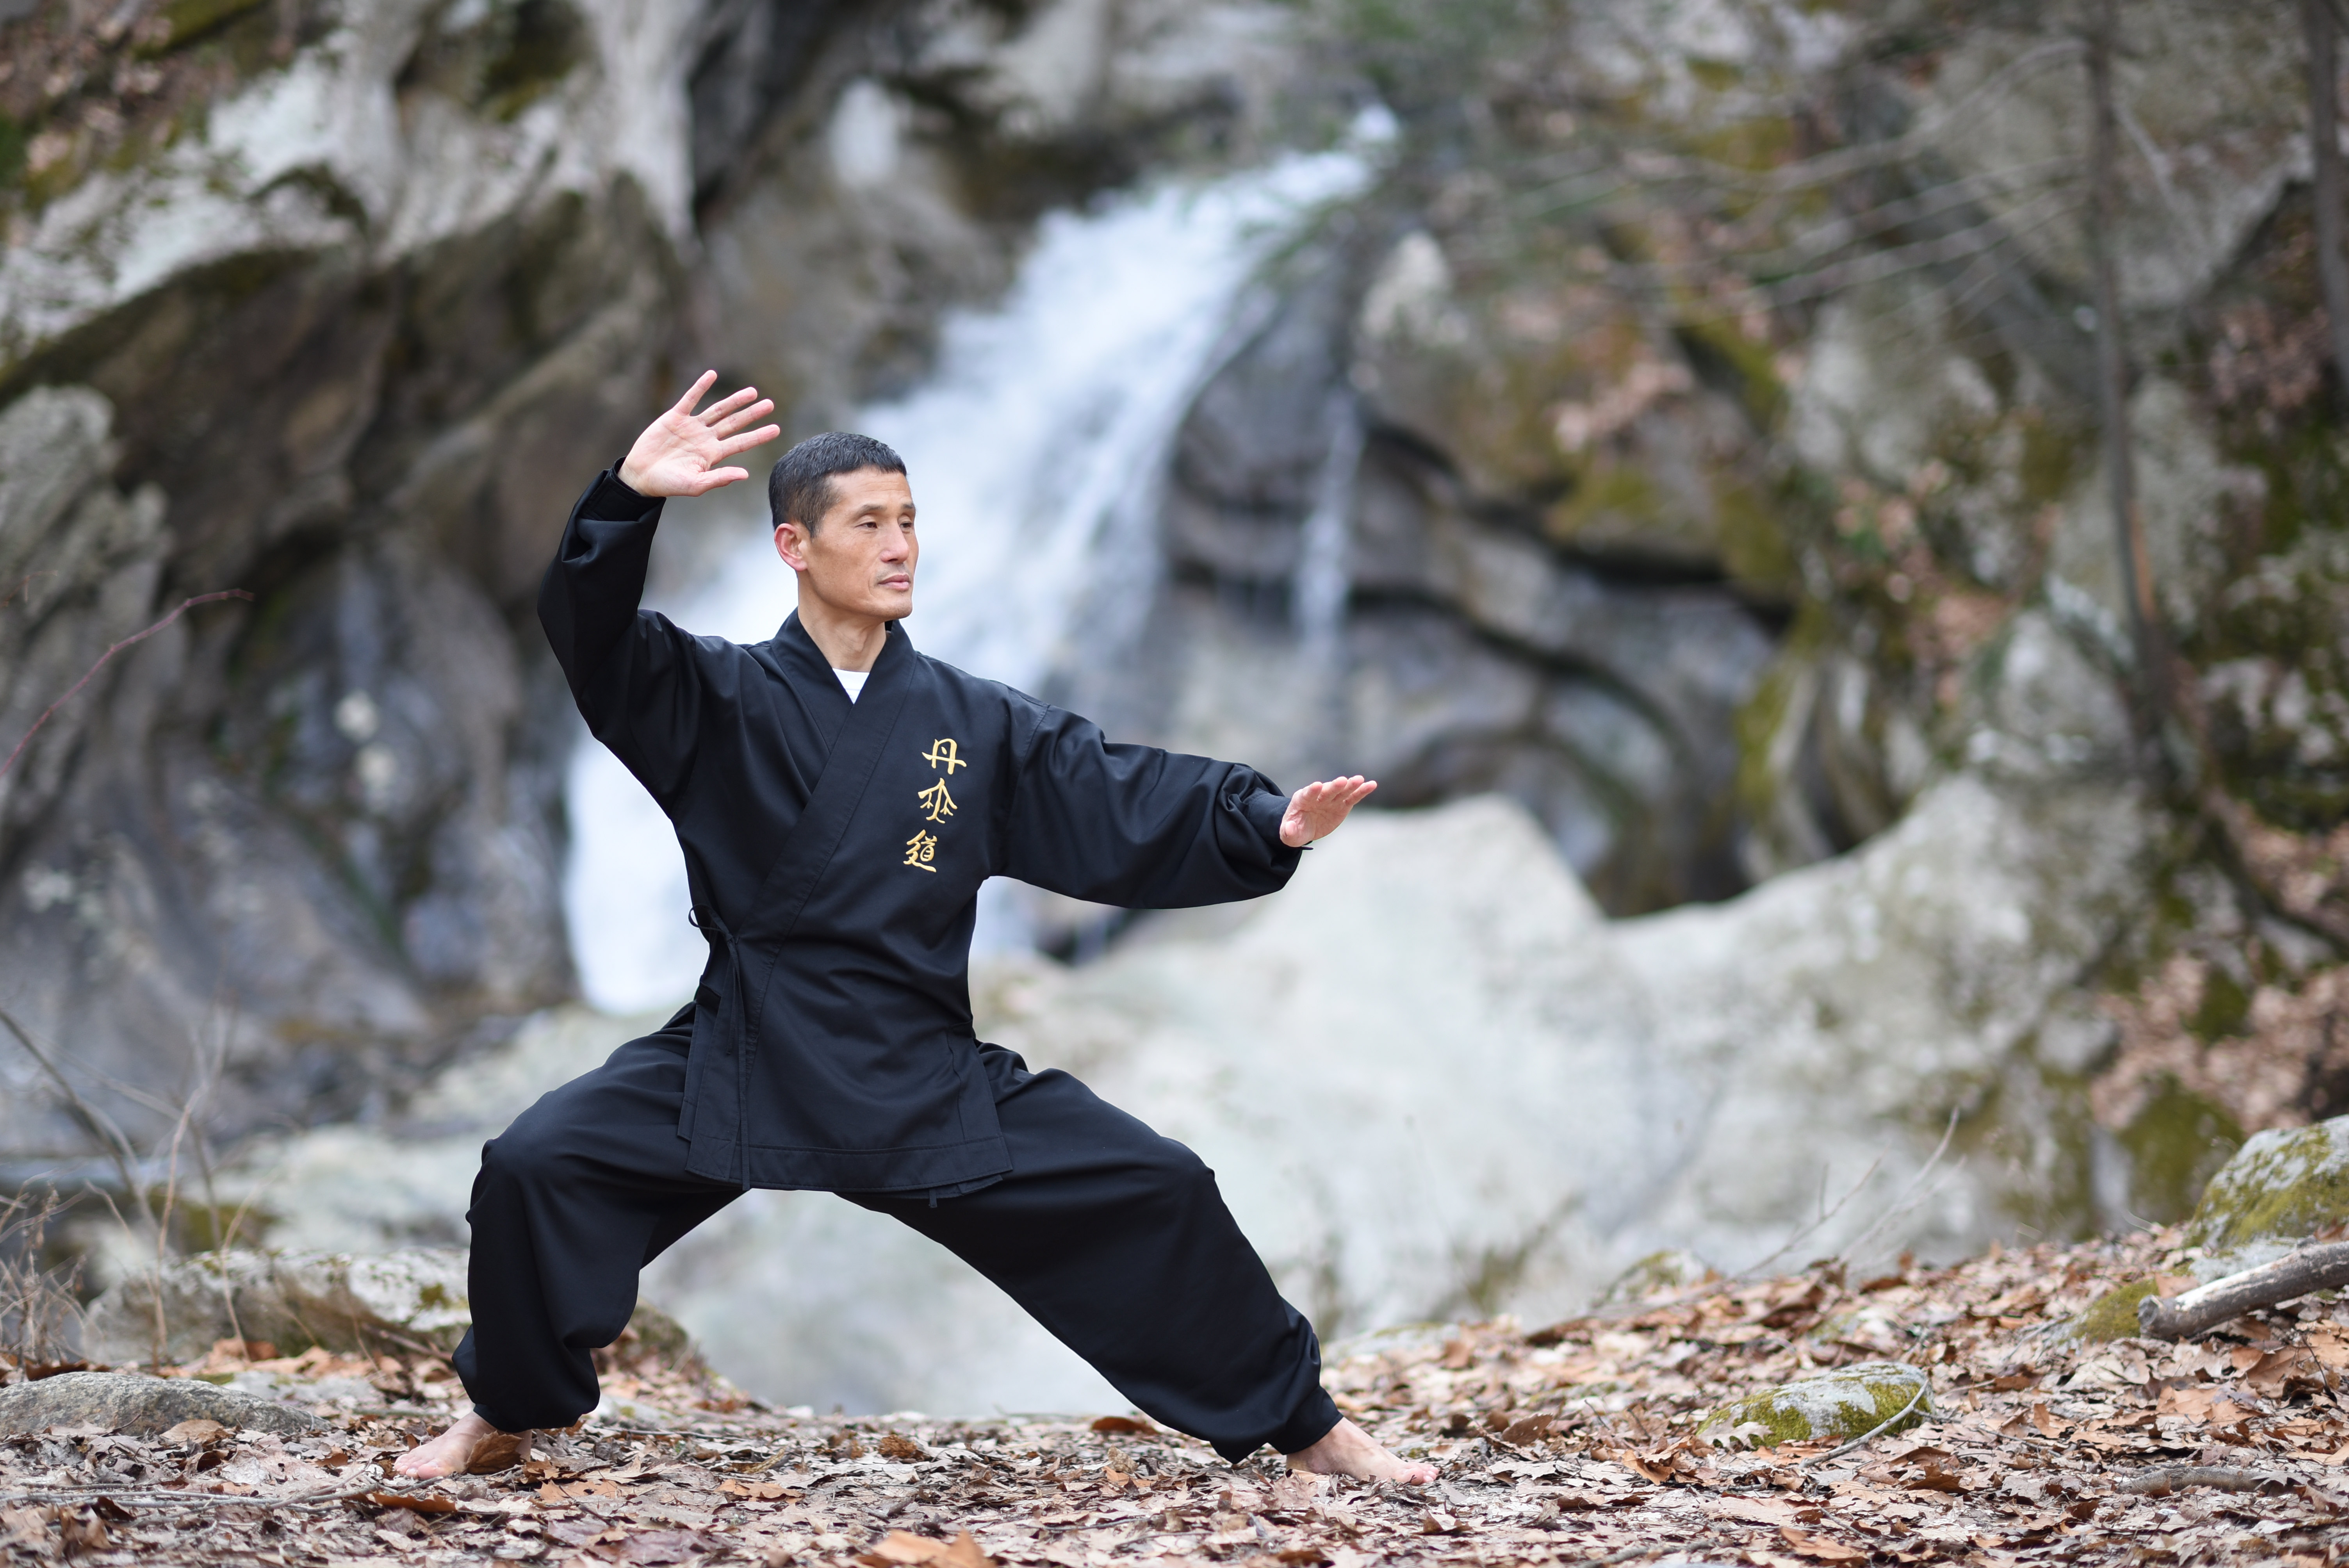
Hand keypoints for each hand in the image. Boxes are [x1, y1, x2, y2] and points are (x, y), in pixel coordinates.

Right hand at [618, 371, 780, 497]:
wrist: (641, 475)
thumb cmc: (669, 484)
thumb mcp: (696, 484)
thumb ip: (719, 478)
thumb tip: (745, 474)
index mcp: (713, 455)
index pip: (741, 443)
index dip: (758, 436)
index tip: (777, 429)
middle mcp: (706, 438)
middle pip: (733, 423)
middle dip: (751, 414)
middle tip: (770, 404)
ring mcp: (691, 426)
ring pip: (717, 410)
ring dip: (734, 401)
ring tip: (751, 392)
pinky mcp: (674, 417)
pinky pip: (690, 399)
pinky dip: (700, 387)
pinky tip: (712, 375)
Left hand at [1279, 776, 1376, 847]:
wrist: (1304, 827)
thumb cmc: (1294, 829)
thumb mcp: (1288, 834)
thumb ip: (1288, 831)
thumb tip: (1289, 828)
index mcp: (1302, 800)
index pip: (1307, 794)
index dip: (1312, 790)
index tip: (1317, 785)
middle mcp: (1317, 796)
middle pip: (1326, 790)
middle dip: (1334, 786)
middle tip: (1342, 781)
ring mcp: (1331, 800)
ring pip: (1341, 791)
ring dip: (1350, 785)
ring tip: (1360, 780)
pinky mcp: (1342, 805)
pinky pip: (1352, 798)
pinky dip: (1361, 791)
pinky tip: (1371, 785)